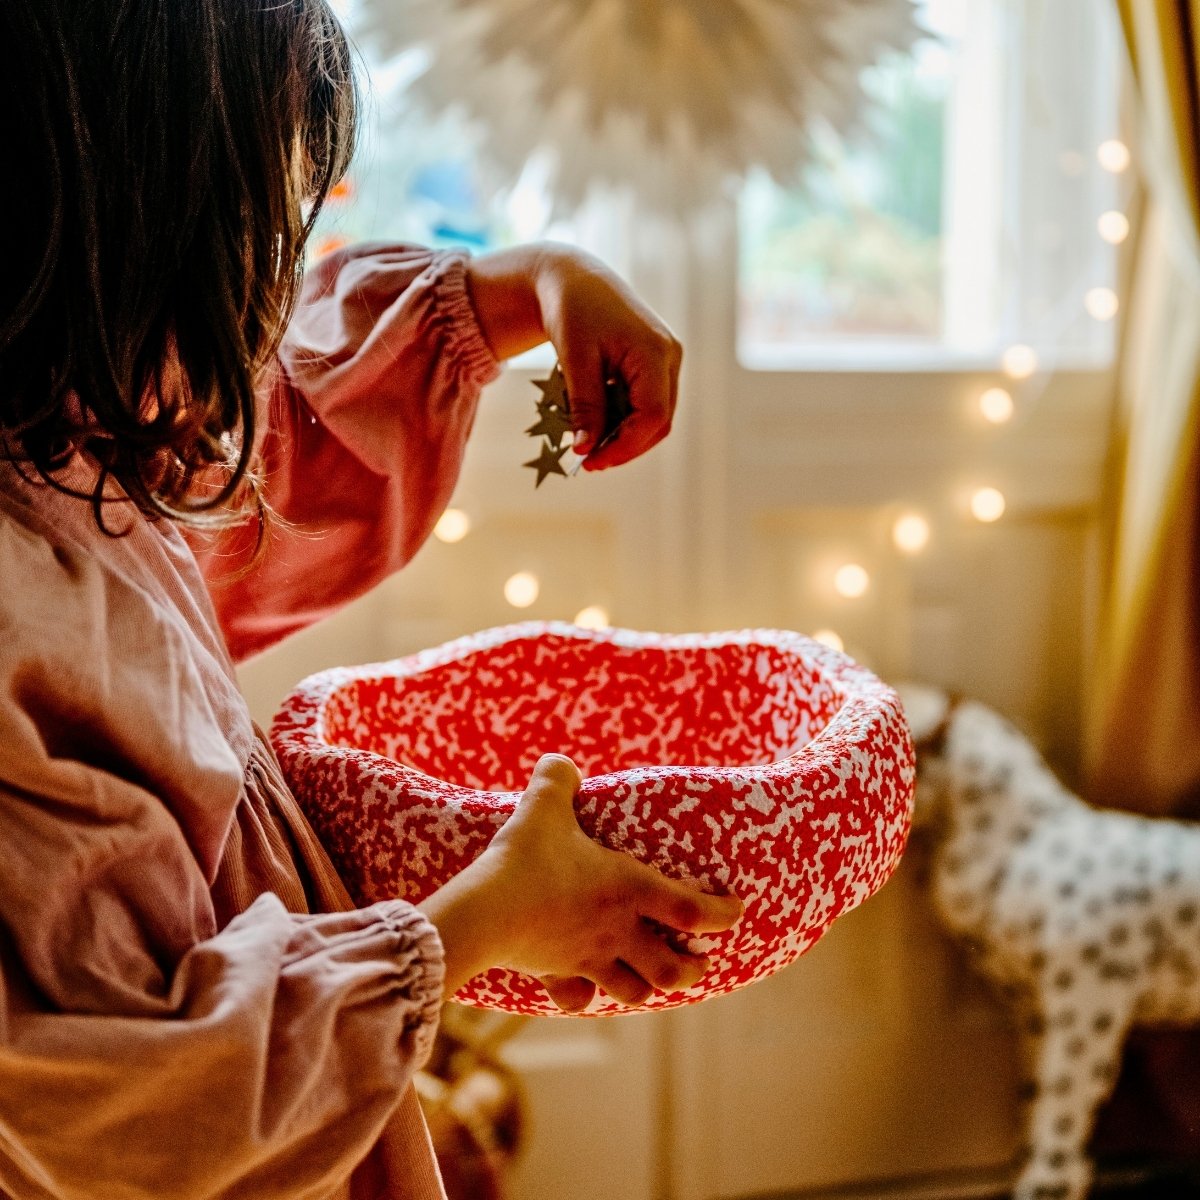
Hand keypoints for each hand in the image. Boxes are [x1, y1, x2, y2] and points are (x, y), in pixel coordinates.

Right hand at [417, 755, 742, 1010]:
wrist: (485, 912)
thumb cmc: (525, 857)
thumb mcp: (544, 804)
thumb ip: (557, 777)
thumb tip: (559, 762)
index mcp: (629, 888)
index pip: (694, 910)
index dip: (723, 914)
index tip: (737, 910)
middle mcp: (618, 930)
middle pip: (673, 969)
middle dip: (692, 969)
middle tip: (700, 960)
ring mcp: (589, 958)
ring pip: (635, 992)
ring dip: (648, 987)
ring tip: (652, 978)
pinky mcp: (557, 975)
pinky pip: (579, 998)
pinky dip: (587, 996)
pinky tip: (584, 988)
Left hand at [465, 243, 682, 470]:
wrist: (574, 278)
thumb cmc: (572, 310)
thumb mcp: (575, 360)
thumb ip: (585, 406)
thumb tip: (585, 448)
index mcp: (654, 352)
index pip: (653, 416)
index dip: (625, 446)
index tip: (591, 460)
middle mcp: (669, 357)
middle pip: (659, 421)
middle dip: (625, 446)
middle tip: (588, 461)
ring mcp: (666, 360)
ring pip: (655, 416)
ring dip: (623, 435)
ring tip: (588, 443)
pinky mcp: (656, 363)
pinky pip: (647, 402)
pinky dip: (623, 418)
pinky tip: (596, 422)